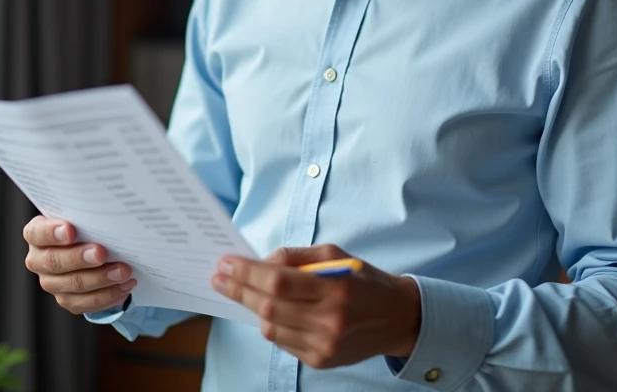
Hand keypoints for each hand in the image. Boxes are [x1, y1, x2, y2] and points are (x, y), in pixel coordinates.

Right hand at [22, 215, 135, 314]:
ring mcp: (52, 283)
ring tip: (124, 271)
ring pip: (74, 285)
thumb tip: (107, 213)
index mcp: (36, 235)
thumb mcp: (81, 217)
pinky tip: (125, 286)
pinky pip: (86, 303)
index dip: (52, 233)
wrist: (89, 247)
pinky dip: (108, 295)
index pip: (36, 233)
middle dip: (80, 257)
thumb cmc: (83, 227)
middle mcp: (38, 261)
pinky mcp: (67, 300)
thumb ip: (85, 217)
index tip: (70, 230)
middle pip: (55, 262)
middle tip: (102, 252)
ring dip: (101, 278)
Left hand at [211, 244, 419, 369]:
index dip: (247, 273)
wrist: (397, 318)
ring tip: (240, 290)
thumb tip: (258, 262)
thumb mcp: (335, 255)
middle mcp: (330, 320)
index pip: (278, 281)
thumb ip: (295, 256)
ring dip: (251, 307)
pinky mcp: (321, 361)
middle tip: (219, 276)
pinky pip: (282, 342)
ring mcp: (325, 345)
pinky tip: (267, 310)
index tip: (225, 263)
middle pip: (268, 306)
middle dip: (238, 289)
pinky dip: (270, 324)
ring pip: (270, 328)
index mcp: (335, 288)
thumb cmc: (364, 280)